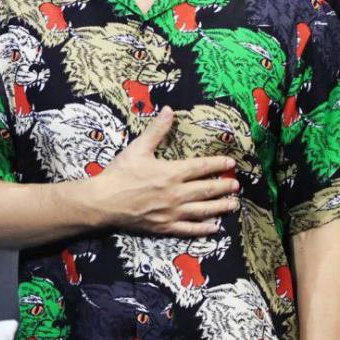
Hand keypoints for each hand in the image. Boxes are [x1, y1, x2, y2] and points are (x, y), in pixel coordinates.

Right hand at [96, 106, 239, 236]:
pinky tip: (214, 228)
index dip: (218, 165)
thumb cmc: (120, 173)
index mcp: (172, 172)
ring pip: (202, 210)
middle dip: (224, 187)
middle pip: (207, 190)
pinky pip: (188, 229)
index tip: (230, 163)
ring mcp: (172, 213)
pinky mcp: (164, 227)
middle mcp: (176, 194)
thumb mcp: (138, 147)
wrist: (103, 202)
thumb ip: (157, 130)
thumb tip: (169, 110)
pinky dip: (203, 229)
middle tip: (236, 185)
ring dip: (220, 207)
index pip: (202, 167)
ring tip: (233, 204)